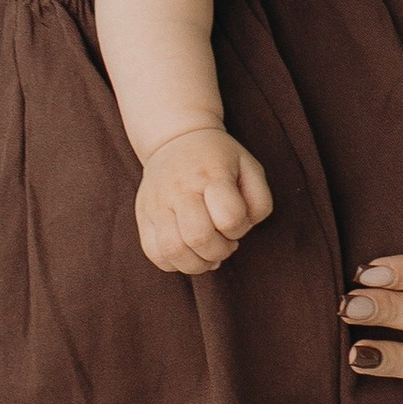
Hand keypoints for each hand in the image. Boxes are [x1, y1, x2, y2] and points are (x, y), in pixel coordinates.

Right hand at [137, 125, 274, 274]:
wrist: (176, 140)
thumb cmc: (220, 160)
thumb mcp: (250, 168)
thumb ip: (259, 202)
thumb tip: (241, 231)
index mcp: (210, 176)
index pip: (229, 217)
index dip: (240, 228)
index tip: (237, 222)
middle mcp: (180, 190)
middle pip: (198, 238)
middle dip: (219, 251)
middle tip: (224, 242)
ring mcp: (157, 203)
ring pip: (173, 251)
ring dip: (197, 264)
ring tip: (206, 254)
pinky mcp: (143, 216)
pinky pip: (153, 253)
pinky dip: (173, 263)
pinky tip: (188, 253)